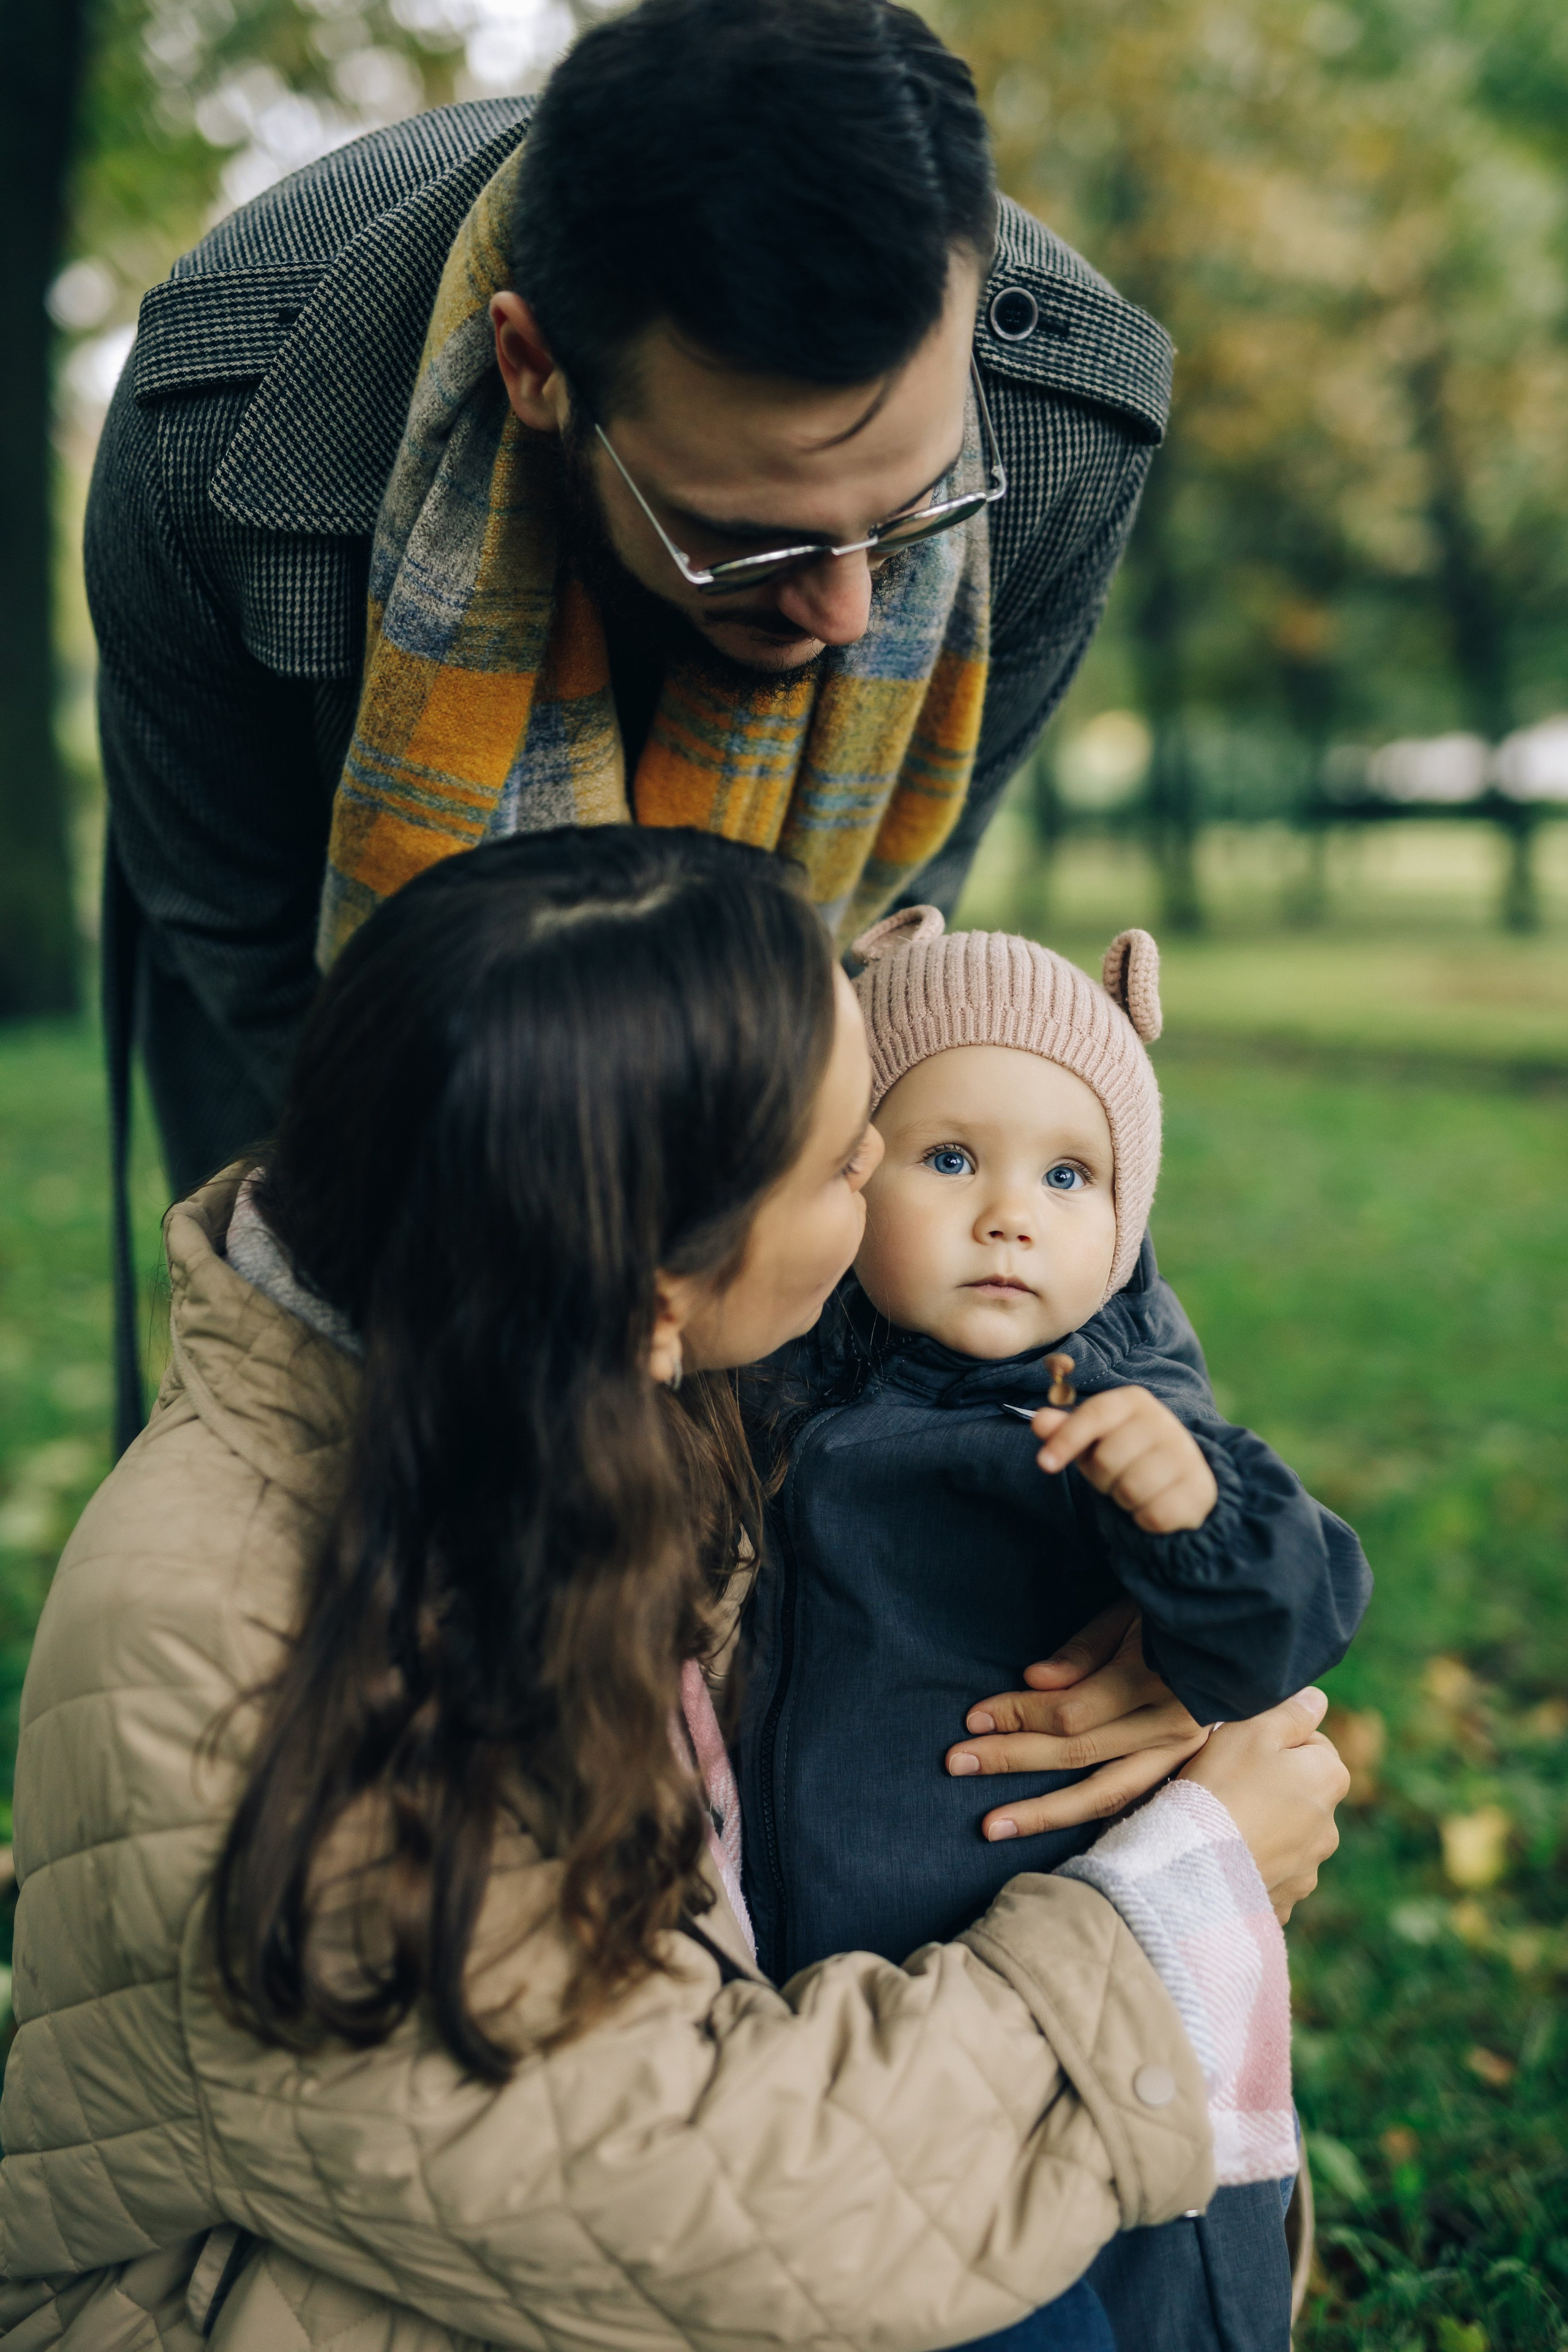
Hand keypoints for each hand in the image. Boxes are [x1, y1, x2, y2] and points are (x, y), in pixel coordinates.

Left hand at [947, 1598, 1211, 1842]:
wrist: (1247, 1637)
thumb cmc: (1177, 1615)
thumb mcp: (1133, 1613)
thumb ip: (1084, 1649)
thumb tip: (1033, 1682)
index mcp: (1157, 1679)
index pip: (1071, 1712)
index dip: (1017, 1715)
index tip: (972, 1718)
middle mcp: (1171, 1726)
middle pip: (1077, 1753)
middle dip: (1011, 1758)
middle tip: (956, 1762)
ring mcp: (1182, 1756)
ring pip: (1105, 1794)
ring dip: (1043, 1812)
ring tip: (990, 1826)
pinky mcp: (1185, 1774)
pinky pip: (1134, 1805)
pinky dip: (1092, 1822)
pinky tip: (1052, 1838)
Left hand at [1033, 1385, 1217, 1533]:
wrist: (1181, 1480)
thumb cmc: (1126, 1455)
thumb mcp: (1092, 1440)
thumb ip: (1065, 1430)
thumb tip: (1038, 1420)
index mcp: (1134, 1401)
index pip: (1094, 1414)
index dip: (1066, 1440)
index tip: (1044, 1464)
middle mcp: (1164, 1422)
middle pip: (1107, 1458)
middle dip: (1101, 1477)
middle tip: (1114, 1476)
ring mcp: (1186, 1455)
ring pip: (1130, 1489)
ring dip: (1123, 1499)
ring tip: (1134, 1488)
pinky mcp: (1199, 1490)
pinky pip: (1153, 1515)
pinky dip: (1144, 1519)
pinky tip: (1152, 1505)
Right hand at [1181, 1688, 1349, 1920]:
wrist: (1197, 1865)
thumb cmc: (1222, 1785)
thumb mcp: (1252, 1729)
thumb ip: (1290, 1711)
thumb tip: (1317, 1699)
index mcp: (1329, 1779)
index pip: (1313, 1744)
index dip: (1276, 1741)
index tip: (1242, 1750)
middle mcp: (1330, 1828)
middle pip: (1301, 1792)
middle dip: (1273, 1786)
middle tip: (1228, 1784)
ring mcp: (1308, 1869)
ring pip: (1287, 1835)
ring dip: (1265, 1828)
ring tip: (1223, 1823)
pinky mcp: (1285, 1900)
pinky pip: (1271, 1874)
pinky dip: (1253, 1864)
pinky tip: (1225, 1856)